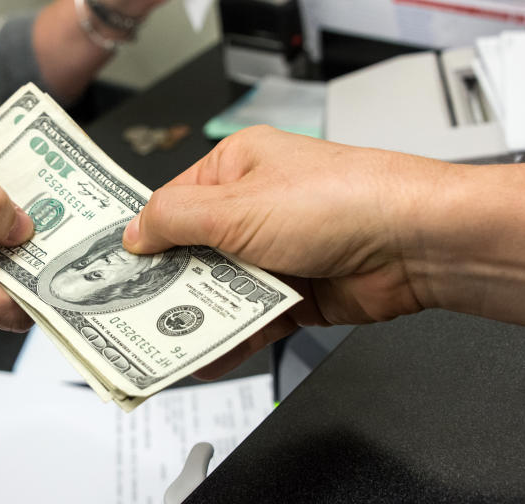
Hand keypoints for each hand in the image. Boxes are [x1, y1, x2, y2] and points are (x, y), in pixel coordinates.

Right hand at [123, 126, 452, 377]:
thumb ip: (176, 220)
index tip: (110, 269)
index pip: (173, 203)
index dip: (142, 237)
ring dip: (198, 316)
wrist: (414, 242)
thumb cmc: (340, 199)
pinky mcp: (299, 293)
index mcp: (239, 167)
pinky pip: (253, 319)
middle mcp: (257, 207)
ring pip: (222, 290)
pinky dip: (231, 338)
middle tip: (127, 316)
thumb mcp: (236, 205)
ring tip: (159, 344)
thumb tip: (134, 232)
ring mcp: (279, 252)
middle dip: (167, 284)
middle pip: (195, 252)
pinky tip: (205, 357)